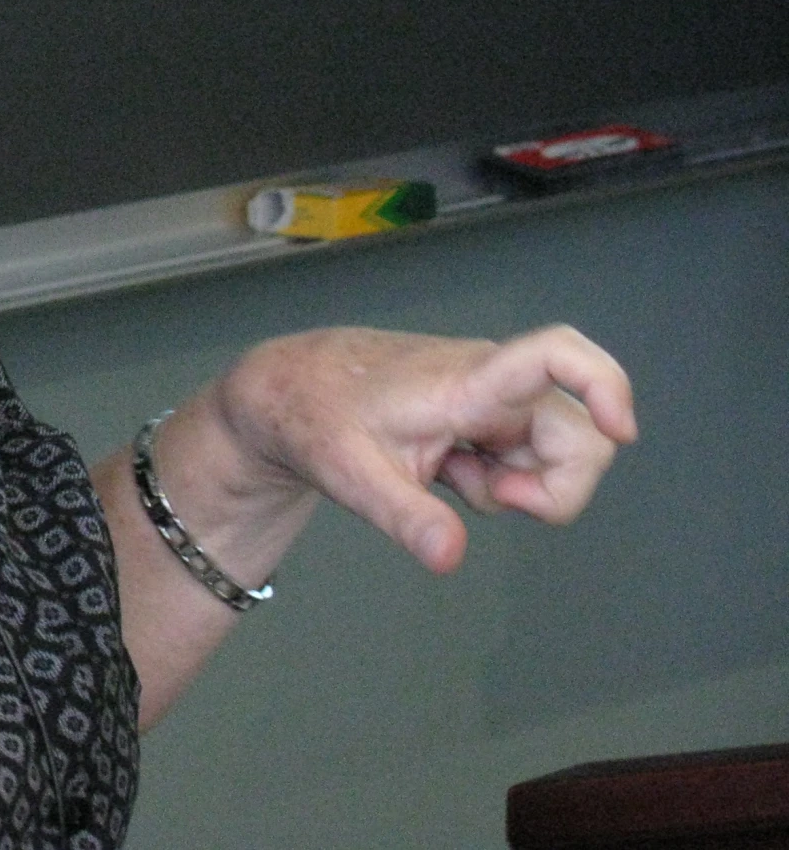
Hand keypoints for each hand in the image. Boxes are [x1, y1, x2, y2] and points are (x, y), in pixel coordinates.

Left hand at [209, 324, 637, 573]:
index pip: (555, 353)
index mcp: (467, 383)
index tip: (622, 430)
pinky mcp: (488, 415)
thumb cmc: (319, 418)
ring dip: (517, 486)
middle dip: (555, 488)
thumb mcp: (350, 476)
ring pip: (556, 455)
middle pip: (580, 437)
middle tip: (494, 501)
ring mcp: (494, 399)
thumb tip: (449, 559)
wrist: (291, 389)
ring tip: (449, 475)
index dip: (605, 384)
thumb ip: (405, 518)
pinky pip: (524, 461)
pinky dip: (498, 481)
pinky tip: (448, 470)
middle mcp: (494, 382)